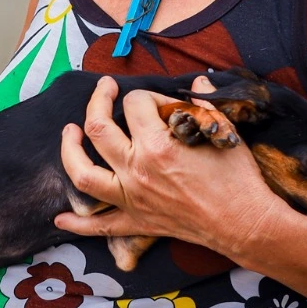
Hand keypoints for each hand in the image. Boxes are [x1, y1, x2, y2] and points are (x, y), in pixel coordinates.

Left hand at [52, 76, 287, 260]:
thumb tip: (197, 81)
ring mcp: (133, 197)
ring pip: (83, 174)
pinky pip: (99, 225)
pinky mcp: (137, 221)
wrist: (246, 224)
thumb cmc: (238, 179)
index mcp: (158, 145)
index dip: (148, 96)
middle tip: (103, 90)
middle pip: (98, 128)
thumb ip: (204, 104)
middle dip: (97, 101)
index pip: (135, 104)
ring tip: (69, 133)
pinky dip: (77, 223)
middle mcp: (137, 170)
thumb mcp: (224, 132)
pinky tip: (60, 217)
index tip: (162, 103)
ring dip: (69, 151)